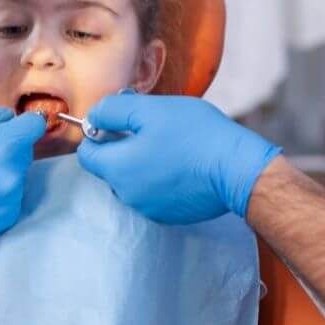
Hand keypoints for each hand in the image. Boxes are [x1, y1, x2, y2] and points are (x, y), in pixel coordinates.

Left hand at [76, 93, 281, 223]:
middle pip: (110, 168)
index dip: (99, 134)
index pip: (87, 154)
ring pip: (133, 181)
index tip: (121, 122)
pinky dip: (161, 179)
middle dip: (124, 148)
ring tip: (172, 146)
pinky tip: (184, 164)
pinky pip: (154, 193)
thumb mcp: (150, 110)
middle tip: (153, 129)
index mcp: (117, 169)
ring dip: (143, 164)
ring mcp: (149, 208)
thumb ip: (114, 111)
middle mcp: (126, 195)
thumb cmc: (194, 135)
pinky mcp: (170, 215)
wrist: (237, 169)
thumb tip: (95, 117)